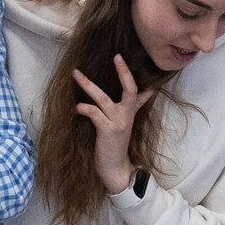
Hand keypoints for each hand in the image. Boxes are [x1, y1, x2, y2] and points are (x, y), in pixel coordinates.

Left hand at [74, 56, 150, 195]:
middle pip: (128, 88)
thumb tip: (148, 90)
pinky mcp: (107, 131)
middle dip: (122, 72)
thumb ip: (134, 105)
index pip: (135, 89)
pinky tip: (77, 107)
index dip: (128, 73)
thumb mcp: (126, 122)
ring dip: (88, 85)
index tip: (120, 56)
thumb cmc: (115, 144)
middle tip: (116, 56)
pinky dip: (83, 108)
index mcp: (130, 111)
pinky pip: (93, 113)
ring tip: (76, 74)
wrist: (115, 168)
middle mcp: (126, 115)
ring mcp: (117, 122)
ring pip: (103, 98)